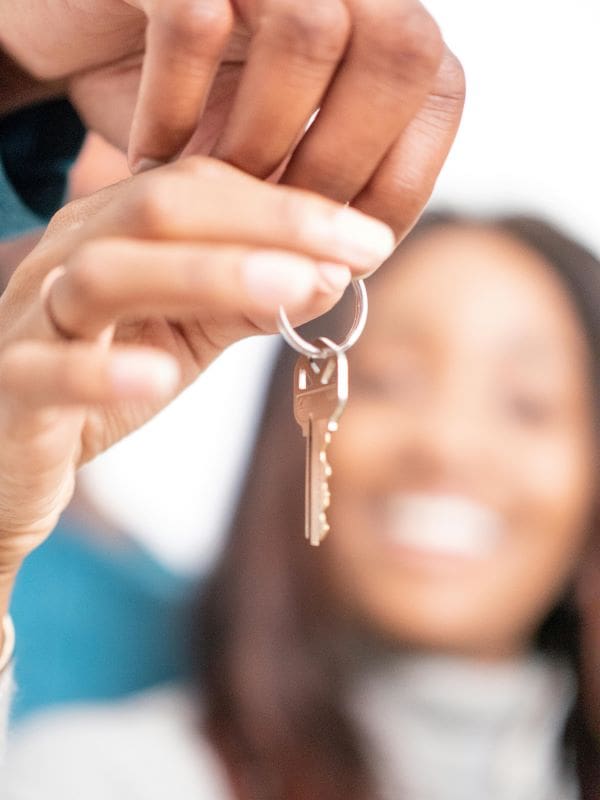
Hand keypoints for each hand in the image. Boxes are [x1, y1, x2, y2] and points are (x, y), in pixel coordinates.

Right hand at [0, 0, 463, 236]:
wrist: (81, 46)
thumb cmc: (189, 122)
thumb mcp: (259, 175)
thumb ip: (313, 209)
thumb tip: (346, 275)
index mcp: (374, 22)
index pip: (438, 91)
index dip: (402, 182)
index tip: (346, 251)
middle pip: (400, 47)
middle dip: (341, 160)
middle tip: (282, 224)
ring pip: (308, 27)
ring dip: (261, 135)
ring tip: (214, 185)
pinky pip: (194, 20)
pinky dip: (174, 106)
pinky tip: (152, 154)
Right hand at [0, 156, 393, 577]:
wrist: (12, 450)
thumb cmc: (104, 378)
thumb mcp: (187, 331)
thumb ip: (248, 300)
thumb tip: (334, 273)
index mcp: (116, 230)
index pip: (202, 187)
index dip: (290, 207)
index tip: (369, 238)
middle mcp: (71, 253)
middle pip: (159, 208)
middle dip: (268, 223)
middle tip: (354, 250)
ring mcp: (35, 317)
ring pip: (107, 273)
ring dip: (206, 275)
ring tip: (292, 289)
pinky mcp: (11, 383)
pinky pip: (49, 369)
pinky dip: (105, 370)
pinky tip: (161, 377)